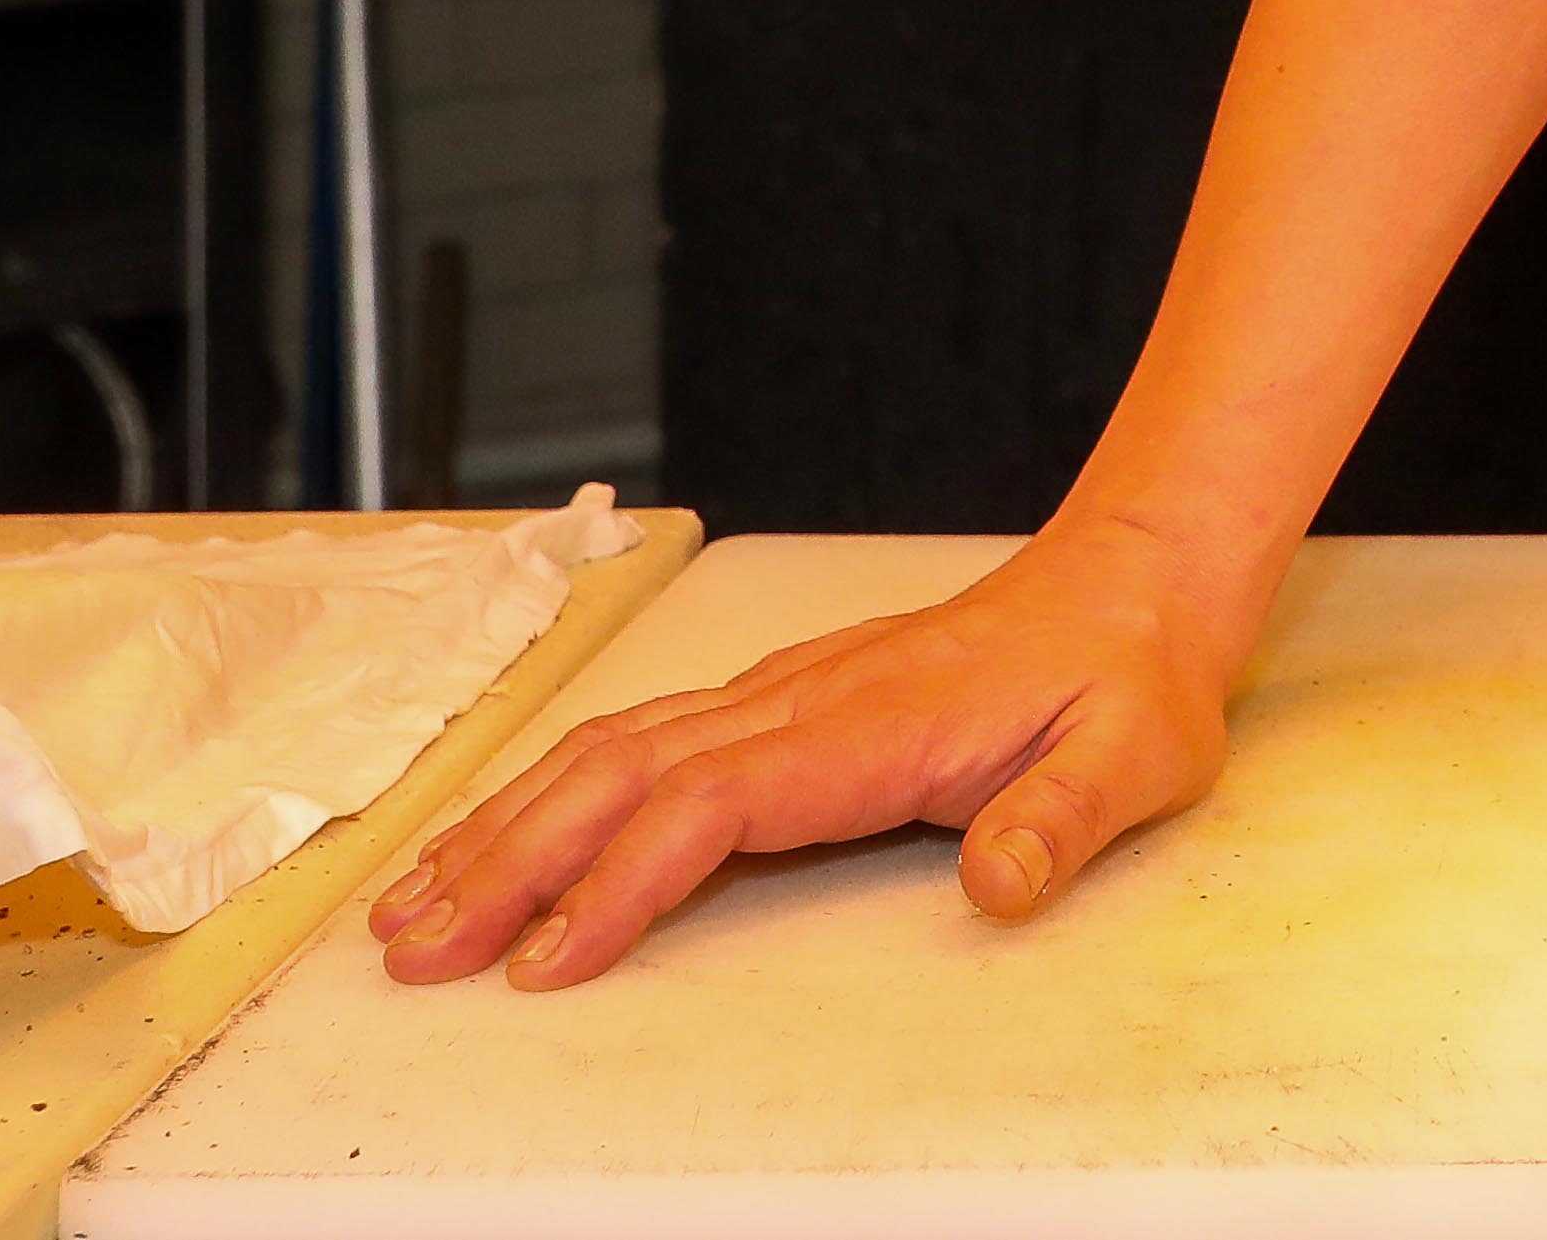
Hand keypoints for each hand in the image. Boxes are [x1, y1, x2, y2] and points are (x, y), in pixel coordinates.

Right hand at [369, 530, 1243, 991]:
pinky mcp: (777, 700)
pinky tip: (496, 834)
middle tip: (414, 952)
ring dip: (506, 828)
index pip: (713, 804)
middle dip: (510, 863)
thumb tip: (1000, 885)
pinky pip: (640, 740)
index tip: (543, 960)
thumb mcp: (1135, 755)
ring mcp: (781, 694)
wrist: (1136, 585)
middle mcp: (802, 700)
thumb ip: (1064, 820)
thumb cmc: (1130, 679)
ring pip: (611, 751)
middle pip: (623, 775)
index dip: (621, 881)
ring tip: (410, 909)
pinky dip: (551, 789)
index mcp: (872, 726)